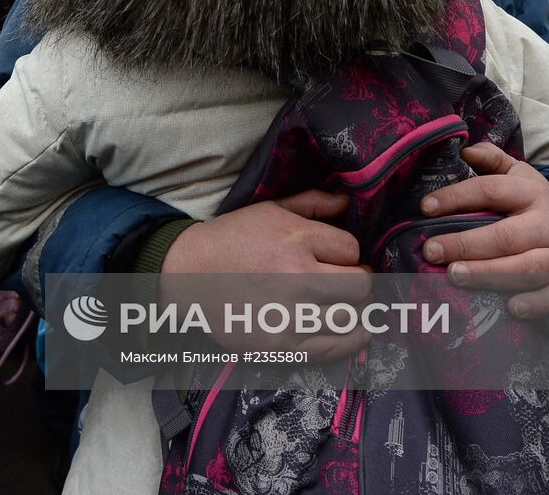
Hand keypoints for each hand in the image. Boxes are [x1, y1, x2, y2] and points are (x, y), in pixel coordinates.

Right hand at [159, 190, 371, 356]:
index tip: (334, 258)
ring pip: (350, 316)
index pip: (351, 249)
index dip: (346, 253)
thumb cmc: (232, 239)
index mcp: (294, 238)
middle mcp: (296, 276)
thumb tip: (348, 201)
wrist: (188, 274)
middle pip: (360, 285)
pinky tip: (357, 331)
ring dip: (352, 309)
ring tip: (344, 304)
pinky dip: (352, 340)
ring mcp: (290, 314)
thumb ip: (311, 203)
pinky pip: (334, 347)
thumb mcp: (269, 209)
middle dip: (358, 281)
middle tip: (347, 282)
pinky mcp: (281, 344)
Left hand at [420, 143, 548, 318]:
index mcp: (531, 192)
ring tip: (454, 276)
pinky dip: (535, 304)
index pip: (490, 191)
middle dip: (466, 245)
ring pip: (526, 268)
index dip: (456, 197)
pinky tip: (510, 308)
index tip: (425, 207)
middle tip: (431, 250)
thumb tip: (465, 149)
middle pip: (506, 236)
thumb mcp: (516, 174)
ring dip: (489, 274)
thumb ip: (491, 159)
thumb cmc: (531, 204)